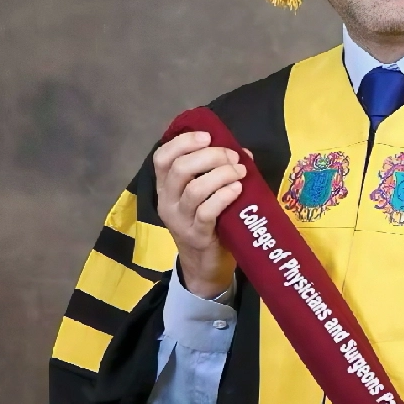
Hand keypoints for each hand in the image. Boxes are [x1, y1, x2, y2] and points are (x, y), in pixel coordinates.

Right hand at [151, 131, 250, 299]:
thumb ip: (218, 172)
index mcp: (166, 188)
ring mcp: (180, 220)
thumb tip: (242, 152)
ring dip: (221, 174)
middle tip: (232, 157)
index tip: (208, 136)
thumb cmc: (209, 224)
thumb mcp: (206, 196)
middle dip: (210, 156)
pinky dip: (223, 195)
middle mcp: (167, 202)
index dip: (183, 142)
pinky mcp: (197, 235)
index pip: (162, 158)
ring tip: (240, 172)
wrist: (205, 267)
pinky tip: (237, 189)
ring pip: (194, 189)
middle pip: (180, 169)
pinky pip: (207, 211)